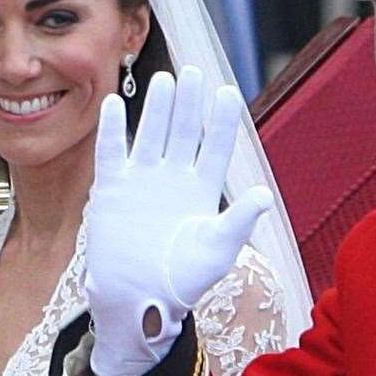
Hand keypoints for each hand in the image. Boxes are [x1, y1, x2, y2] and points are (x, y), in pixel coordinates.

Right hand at [84, 66, 273, 375]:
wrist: (137, 302)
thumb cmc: (182, 282)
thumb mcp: (217, 252)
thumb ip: (238, 222)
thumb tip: (264, 194)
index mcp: (202, 192)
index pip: (215, 148)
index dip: (221, 121)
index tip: (227, 92)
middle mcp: (173, 180)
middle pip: (182, 132)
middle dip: (189, 104)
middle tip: (194, 73)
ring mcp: (141, 182)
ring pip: (150, 135)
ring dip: (156, 109)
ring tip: (164, 80)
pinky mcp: (111, 190)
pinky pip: (111, 153)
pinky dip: (111, 130)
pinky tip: (114, 103)